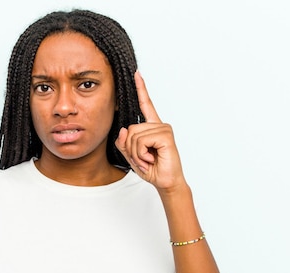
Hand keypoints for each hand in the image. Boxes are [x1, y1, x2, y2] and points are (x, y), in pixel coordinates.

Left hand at [115, 71, 186, 191]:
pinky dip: (142, 154)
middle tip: (143, 159)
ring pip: (134, 136)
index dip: (141, 89)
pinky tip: (151, 159)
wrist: (165, 182)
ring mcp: (164, 129)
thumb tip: (123, 129)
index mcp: (151, 127)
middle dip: (131, 149)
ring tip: (148, 160)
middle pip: (130, 129)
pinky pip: (142, 141)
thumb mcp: (131, 155)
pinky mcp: (166, 136)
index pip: (145, 104)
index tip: (137, 74)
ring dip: (136, 153)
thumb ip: (123, 142)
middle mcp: (159, 125)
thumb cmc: (151, 168)